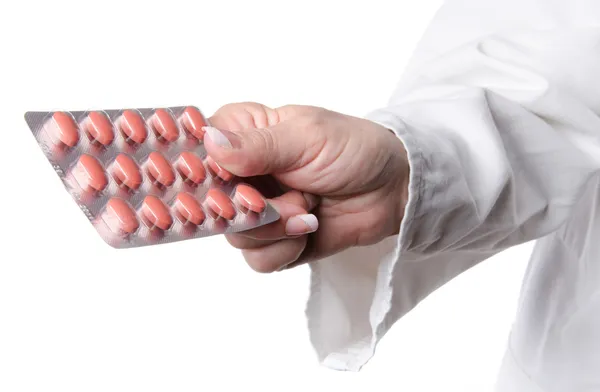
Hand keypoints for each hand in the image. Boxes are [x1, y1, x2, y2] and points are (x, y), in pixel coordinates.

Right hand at [205, 103, 409, 271]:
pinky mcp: (273, 241)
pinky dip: (285, 249)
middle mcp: (241, 174)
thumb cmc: (353, 149)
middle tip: (279, 200)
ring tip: (307, 210)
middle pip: (210, 203)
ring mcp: (256, 210)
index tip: (217, 185)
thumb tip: (209, 142)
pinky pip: (257, 259)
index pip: (194, 153)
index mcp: (242, 134)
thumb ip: (258, 145)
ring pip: (234, 236)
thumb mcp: (307, 137)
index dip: (196, 174)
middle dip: (250, 208)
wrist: (392, 190)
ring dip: (275, 228)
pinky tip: (308, 229)